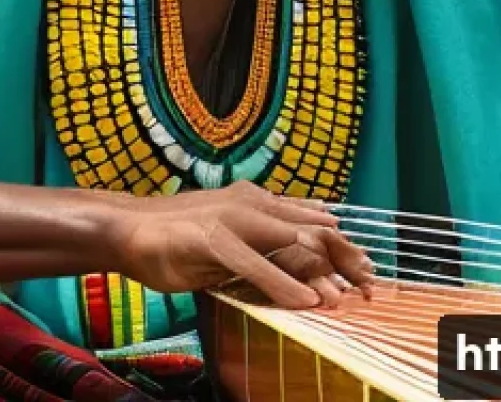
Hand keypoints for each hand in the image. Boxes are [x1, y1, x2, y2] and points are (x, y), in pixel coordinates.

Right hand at [108, 181, 374, 308]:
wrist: (130, 228)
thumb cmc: (180, 235)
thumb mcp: (230, 236)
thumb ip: (263, 241)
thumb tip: (298, 255)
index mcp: (259, 201)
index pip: (311, 221)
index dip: (342, 245)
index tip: (366, 268)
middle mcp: (252, 204)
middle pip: (311, 228)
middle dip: (344, 255)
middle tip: (370, 281)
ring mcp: (233, 219)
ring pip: (290, 244)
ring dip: (320, 273)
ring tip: (345, 296)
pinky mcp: (213, 240)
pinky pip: (257, 265)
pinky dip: (284, 284)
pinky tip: (304, 299)